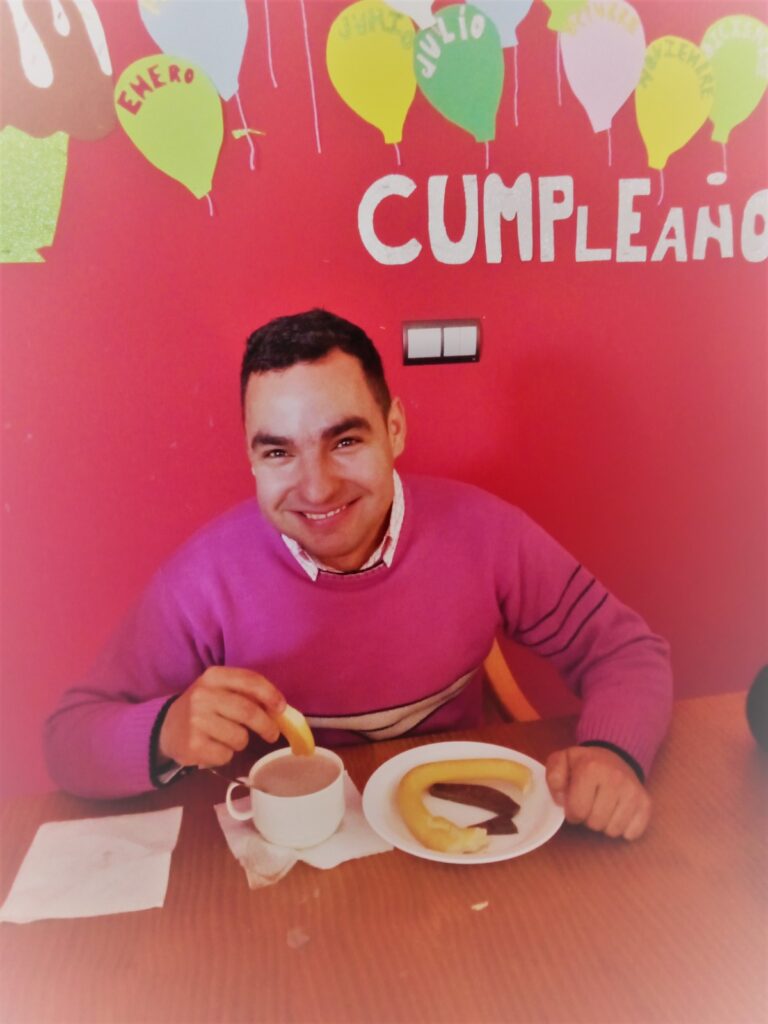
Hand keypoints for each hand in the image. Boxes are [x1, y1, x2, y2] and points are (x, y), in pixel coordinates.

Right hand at [158, 667, 286, 767]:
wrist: (167, 728)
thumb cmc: (204, 708)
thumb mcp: (220, 690)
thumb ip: (246, 694)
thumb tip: (280, 709)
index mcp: (214, 676)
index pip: (250, 680)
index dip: (270, 694)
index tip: (282, 708)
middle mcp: (203, 695)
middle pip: (248, 711)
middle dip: (267, 726)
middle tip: (272, 734)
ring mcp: (197, 720)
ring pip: (240, 737)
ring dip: (241, 742)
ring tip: (227, 737)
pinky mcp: (194, 744)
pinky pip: (226, 755)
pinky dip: (226, 755)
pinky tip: (213, 747)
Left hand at [545, 746, 650, 839]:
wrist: (615, 755)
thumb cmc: (585, 763)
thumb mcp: (562, 761)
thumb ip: (554, 777)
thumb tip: (561, 800)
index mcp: (591, 768)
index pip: (577, 811)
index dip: (572, 812)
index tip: (575, 803)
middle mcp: (615, 779)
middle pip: (595, 823)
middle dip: (588, 818)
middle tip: (590, 804)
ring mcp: (633, 792)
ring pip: (613, 831)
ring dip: (605, 824)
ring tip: (603, 808)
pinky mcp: (646, 803)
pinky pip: (632, 833)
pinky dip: (623, 829)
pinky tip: (618, 813)